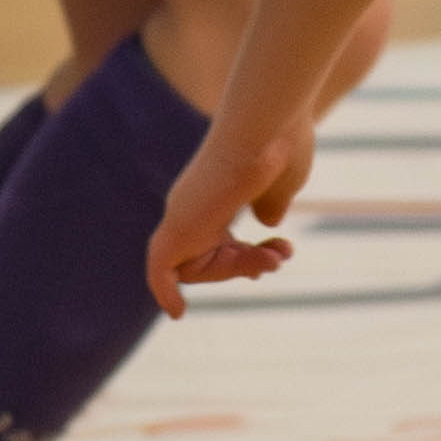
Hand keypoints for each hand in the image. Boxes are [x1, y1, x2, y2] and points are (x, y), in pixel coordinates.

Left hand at [144, 112, 319, 317]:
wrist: (267, 128)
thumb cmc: (280, 148)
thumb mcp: (280, 186)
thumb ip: (270, 206)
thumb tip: (268, 227)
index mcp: (217, 188)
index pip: (218, 239)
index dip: (243, 258)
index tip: (277, 257)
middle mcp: (195, 200)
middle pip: (207, 256)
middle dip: (245, 266)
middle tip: (280, 257)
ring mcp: (184, 211)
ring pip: (195, 267)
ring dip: (235, 272)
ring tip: (271, 260)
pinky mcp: (178, 225)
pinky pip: (159, 269)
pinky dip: (164, 291)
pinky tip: (177, 313)